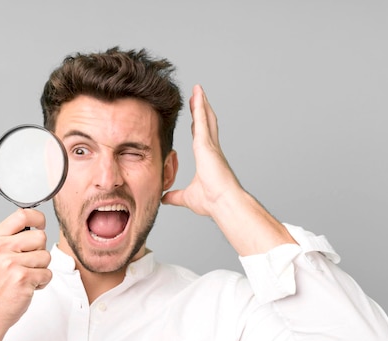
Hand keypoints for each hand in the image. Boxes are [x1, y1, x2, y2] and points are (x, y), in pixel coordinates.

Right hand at [0, 208, 51, 334]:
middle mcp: (1, 248)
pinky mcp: (22, 279)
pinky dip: (42, 282)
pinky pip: (47, 273)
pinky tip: (27, 286)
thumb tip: (36, 220)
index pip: (22, 214)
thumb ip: (12, 236)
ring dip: (41, 269)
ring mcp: (11, 263)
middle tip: (26, 264)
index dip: (37, 218)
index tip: (40, 225)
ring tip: (25, 276)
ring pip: (46, 256)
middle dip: (40, 251)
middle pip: (40, 236)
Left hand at [161, 85, 240, 217]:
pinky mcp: (207, 145)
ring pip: (206, 118)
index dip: (198, 124)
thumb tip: (164, 198)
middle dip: (201, 109)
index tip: (195, 114)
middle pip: (206, 123)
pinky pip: (203, 121)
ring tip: (197, 89)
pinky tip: (197, 95)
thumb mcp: (187, 197)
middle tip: (197, 95)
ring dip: (201, 103)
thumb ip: (175, 196)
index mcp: (208, 159)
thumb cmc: (212, 202)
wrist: (224, 203)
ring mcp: (211, 146)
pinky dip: (200, 107)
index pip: (201, 137)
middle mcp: (212, 150)